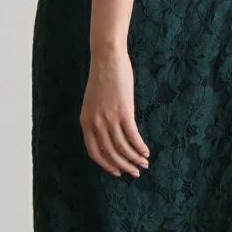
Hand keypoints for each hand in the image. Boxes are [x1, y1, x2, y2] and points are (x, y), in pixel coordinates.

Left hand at [80, 48, 150, 176]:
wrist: (107, 59)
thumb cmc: (102, 78)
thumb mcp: (93, 103)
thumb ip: (97, 119)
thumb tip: (109, 135)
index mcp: (85, 122)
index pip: (93, 152)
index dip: (106, 164)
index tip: (117, 171)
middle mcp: (96, 123)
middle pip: (110, 153)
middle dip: (124, 166)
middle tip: (135, 172)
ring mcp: (109, 119)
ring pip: (122, 148)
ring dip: (134, 159)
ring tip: (144, 163)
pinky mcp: (124, 112)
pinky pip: (132, 137)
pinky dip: (140, 147)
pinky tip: (146, 151)